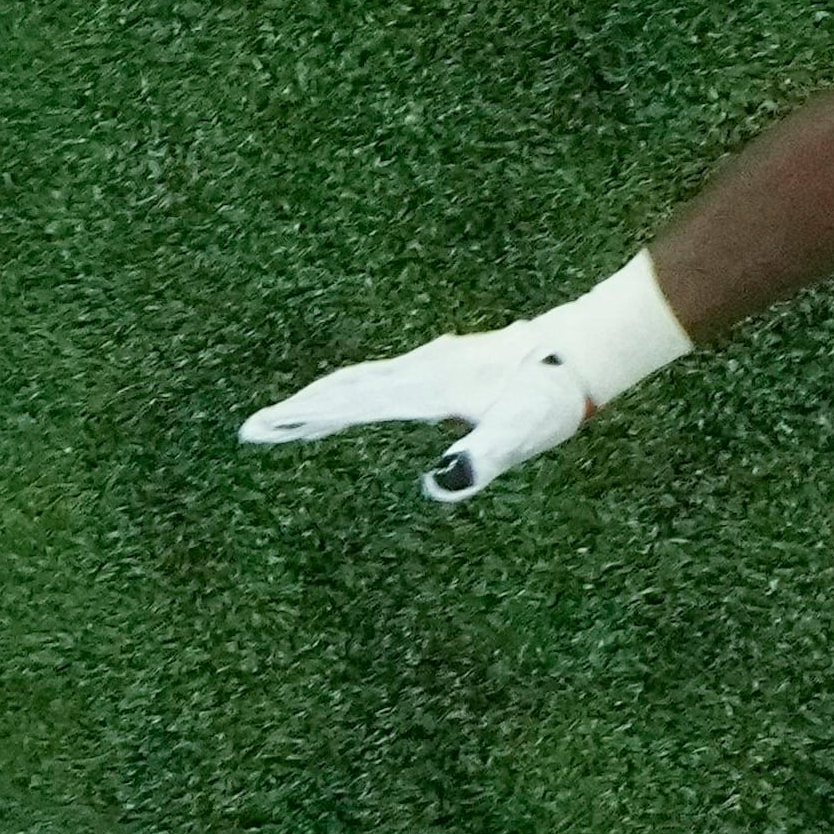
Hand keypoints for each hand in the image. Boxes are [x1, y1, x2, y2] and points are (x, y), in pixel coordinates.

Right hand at [242, 324, 602, 502]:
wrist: (580, 350)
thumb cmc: (550, 397)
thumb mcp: (521, 436)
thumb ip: (481, 460)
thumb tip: (435, 483)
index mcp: (424, 390)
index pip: (348, 406)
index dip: (300, 419)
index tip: (257, 430)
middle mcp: (419, 372)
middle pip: (343, 389)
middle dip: (296, 410)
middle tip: (252, 429)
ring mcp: (430, 365)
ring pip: (360, 380)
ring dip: (320, 398)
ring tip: (289, 416)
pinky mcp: (442, 364)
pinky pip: (382, 378)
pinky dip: (352, 390)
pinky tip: (352, 398)